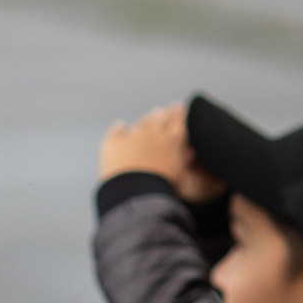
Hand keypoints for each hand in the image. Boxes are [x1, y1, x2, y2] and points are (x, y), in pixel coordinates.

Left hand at [99, 103, 222, 201]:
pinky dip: (120, 128)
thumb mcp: (180, 176)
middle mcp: (153, 134)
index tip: (179, 107)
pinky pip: (117, 132)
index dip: (178, 114)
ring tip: (151, 115)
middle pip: (160, 119)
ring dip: (147, 119)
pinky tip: (120, 125)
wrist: (135, 195)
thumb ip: (183, 160)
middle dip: (164, 114)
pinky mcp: (114, 143)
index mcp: (172, 141)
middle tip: (165, 111)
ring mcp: (133, 137)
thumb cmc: (160, 189)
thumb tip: (189, 152)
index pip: (177, 121)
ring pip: (142, 124)